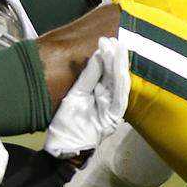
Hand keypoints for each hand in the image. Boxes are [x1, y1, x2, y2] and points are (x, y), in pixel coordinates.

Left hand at [44, 37, 129, 158]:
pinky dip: (121, 84)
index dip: (108, 56)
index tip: (106, 40)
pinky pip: (120, 98)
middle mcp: (111, 98)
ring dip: (120, 67)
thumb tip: (97, 55)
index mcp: (102, 92)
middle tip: (113, 40)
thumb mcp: (75, 95)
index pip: (108, 71)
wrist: (64, 147)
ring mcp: (114, 108)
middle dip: (116, 57)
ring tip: (118, 49)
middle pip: (116, 75)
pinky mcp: (115, 117)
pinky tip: (121, 71)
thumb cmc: (69, 122)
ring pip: (121, 84)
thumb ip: (87, 78)